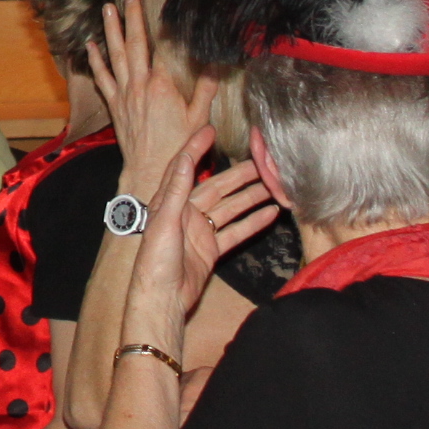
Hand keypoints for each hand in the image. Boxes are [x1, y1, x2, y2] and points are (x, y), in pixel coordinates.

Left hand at [88, 0, 216, 202]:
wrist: (150, 171)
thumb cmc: (178, 147)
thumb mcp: (199, 119)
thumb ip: (206, 90)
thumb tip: (215, 66)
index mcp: (162, 86)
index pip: (161, 48)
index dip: (163, 28)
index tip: (163, 6)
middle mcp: (139, 85)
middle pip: (135, 44)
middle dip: (132, 17)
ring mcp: (124, 94)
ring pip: (115, 55)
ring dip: (111, 31)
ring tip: (107, 9)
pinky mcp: (115, 105)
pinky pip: (102, 78)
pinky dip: (96, 61)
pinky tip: (91, 45)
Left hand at [131, 126, 276, 304]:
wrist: (162, 299)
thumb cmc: (155, 261)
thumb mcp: (165, 222)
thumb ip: (177, 191)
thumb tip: (186, 159)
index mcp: (170, 202)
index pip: (185, 168)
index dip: (197, 148)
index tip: (211, 130)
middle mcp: (185, 213)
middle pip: (217, 188)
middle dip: (239, 175)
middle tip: (262, 162)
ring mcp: (200, 231)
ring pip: (230, 208)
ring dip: (250, 197)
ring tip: (273, 186)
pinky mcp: (211, 249)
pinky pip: (235, 231)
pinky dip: (252, 223)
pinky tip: (270, 213)